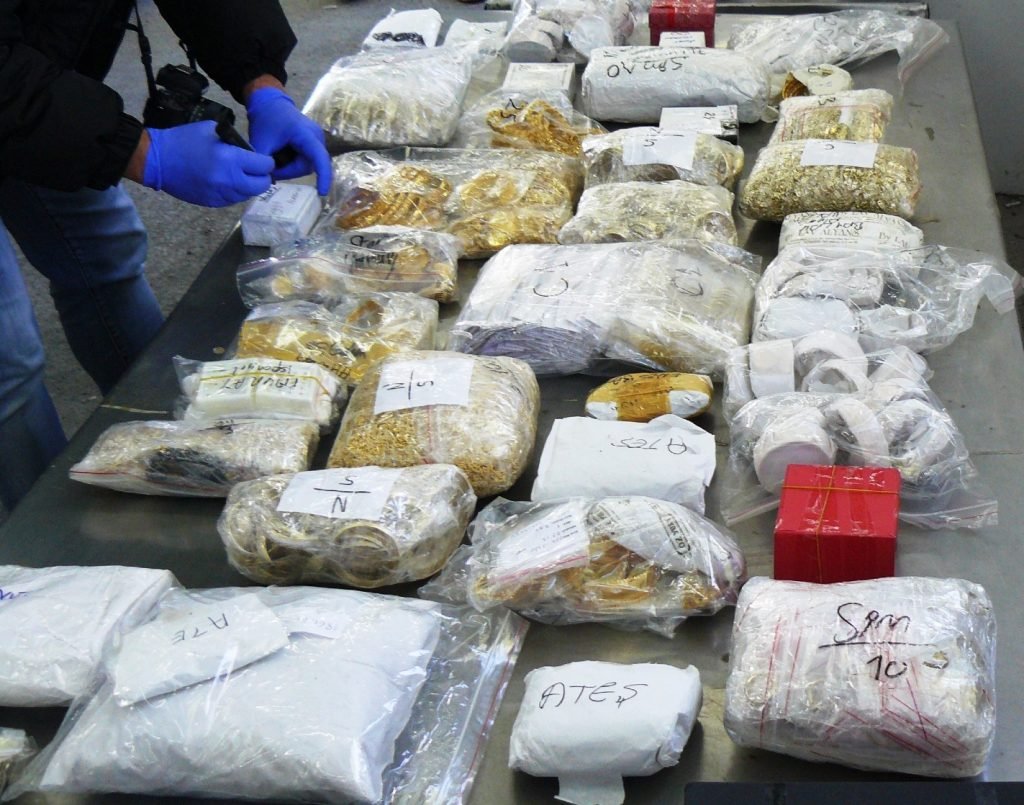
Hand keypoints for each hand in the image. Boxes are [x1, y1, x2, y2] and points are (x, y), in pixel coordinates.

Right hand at [142, 121, 273, 206]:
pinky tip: (228, 182)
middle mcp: (230, 180)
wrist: (157, 160)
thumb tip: (249, 151)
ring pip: (248, 195)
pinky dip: (235, 192)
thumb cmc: (183, 140)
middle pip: (261, 185)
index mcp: (231, 160)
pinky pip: (233, 200)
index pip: (265, 166)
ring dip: (249, 185)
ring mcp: (221, 194)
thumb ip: (235, 141)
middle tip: (256, 170)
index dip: (266, 161)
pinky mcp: (213, 203)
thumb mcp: (212, 130)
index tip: (262, 158)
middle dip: (262, 177)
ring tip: (241, 175)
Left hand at [246, 86, 331, 195]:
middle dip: (289, 172)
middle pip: (308, 166)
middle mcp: (317, 137)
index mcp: (305, 134)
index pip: (319, 158)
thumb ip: (263, 163)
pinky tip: (281, 156)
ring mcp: (316, 141)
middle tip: (270, 171)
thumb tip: (266, 181)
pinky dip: (292, 163)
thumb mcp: (259, 142)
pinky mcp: (313, 144)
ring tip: (274, 159)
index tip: (321, 193)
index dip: (323, 177)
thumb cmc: (266, 119)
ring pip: (306, 166)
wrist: (270, 103)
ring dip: (290, 168)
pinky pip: (305, 161)